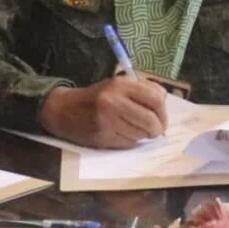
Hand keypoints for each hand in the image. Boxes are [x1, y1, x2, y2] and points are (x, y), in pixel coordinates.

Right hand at [40, 75, 170, 147]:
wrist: (64, 110)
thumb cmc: (96, 97)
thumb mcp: (116, 85)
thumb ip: (140, 90)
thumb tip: (164, 102)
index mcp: (120, 84)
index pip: (156, 98)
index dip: (164, 110)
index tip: (162, 116)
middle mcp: (114, 101)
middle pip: (152, 120)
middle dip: (158, 128)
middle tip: (156, 129)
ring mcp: (108, 121)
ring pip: (141, 134)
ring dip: (143, 135)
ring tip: (134, 129)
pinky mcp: (103, 136)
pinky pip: (129, 143)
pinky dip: (131, 140)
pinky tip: (122, 133)